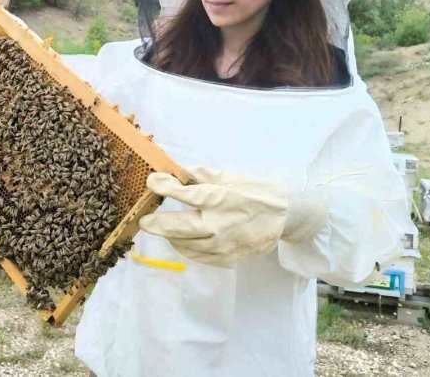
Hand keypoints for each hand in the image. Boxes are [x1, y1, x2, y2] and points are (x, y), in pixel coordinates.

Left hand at [139, 166, 289, 267]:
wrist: (286, 217)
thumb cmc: (258, 192)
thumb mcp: (232, 176)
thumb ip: (204, 175)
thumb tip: (179, 171)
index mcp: (220, 199)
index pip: (186, 194)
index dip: (165, 187)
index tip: (151, 182)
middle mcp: (219, 225)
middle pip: (179, 227)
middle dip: (157, 224)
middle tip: (144, 222)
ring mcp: (223, 245)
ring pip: (186, 245)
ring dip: (170, 237)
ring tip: (161, 229)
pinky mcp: (228, 258)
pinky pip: (199, 257)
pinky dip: (186, 249)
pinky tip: (181, 241)